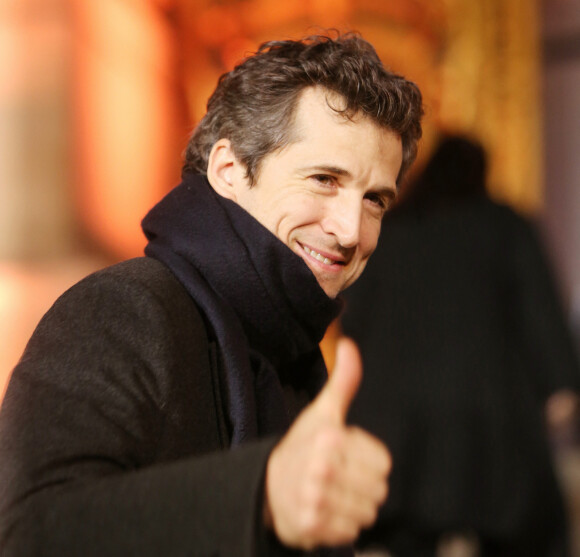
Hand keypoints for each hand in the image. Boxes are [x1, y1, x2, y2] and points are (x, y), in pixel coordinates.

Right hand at [263, 337, 390, 549]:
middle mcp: (322, 468)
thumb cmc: (302, 445)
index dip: (368, 461)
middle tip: (339, 477)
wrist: (265, 484)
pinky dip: (342, 525)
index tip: (345, 456)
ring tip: (332, 493)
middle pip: (379, 490)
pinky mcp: (310, 526)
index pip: (384, 463)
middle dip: (363, 485)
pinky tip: (325, 511)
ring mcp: (315, 498)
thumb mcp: (323, 412)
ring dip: (354, 506)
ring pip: (367, 512)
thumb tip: (349, 344)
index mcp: (330, 438)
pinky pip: (351, 531)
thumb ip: (343, 381)